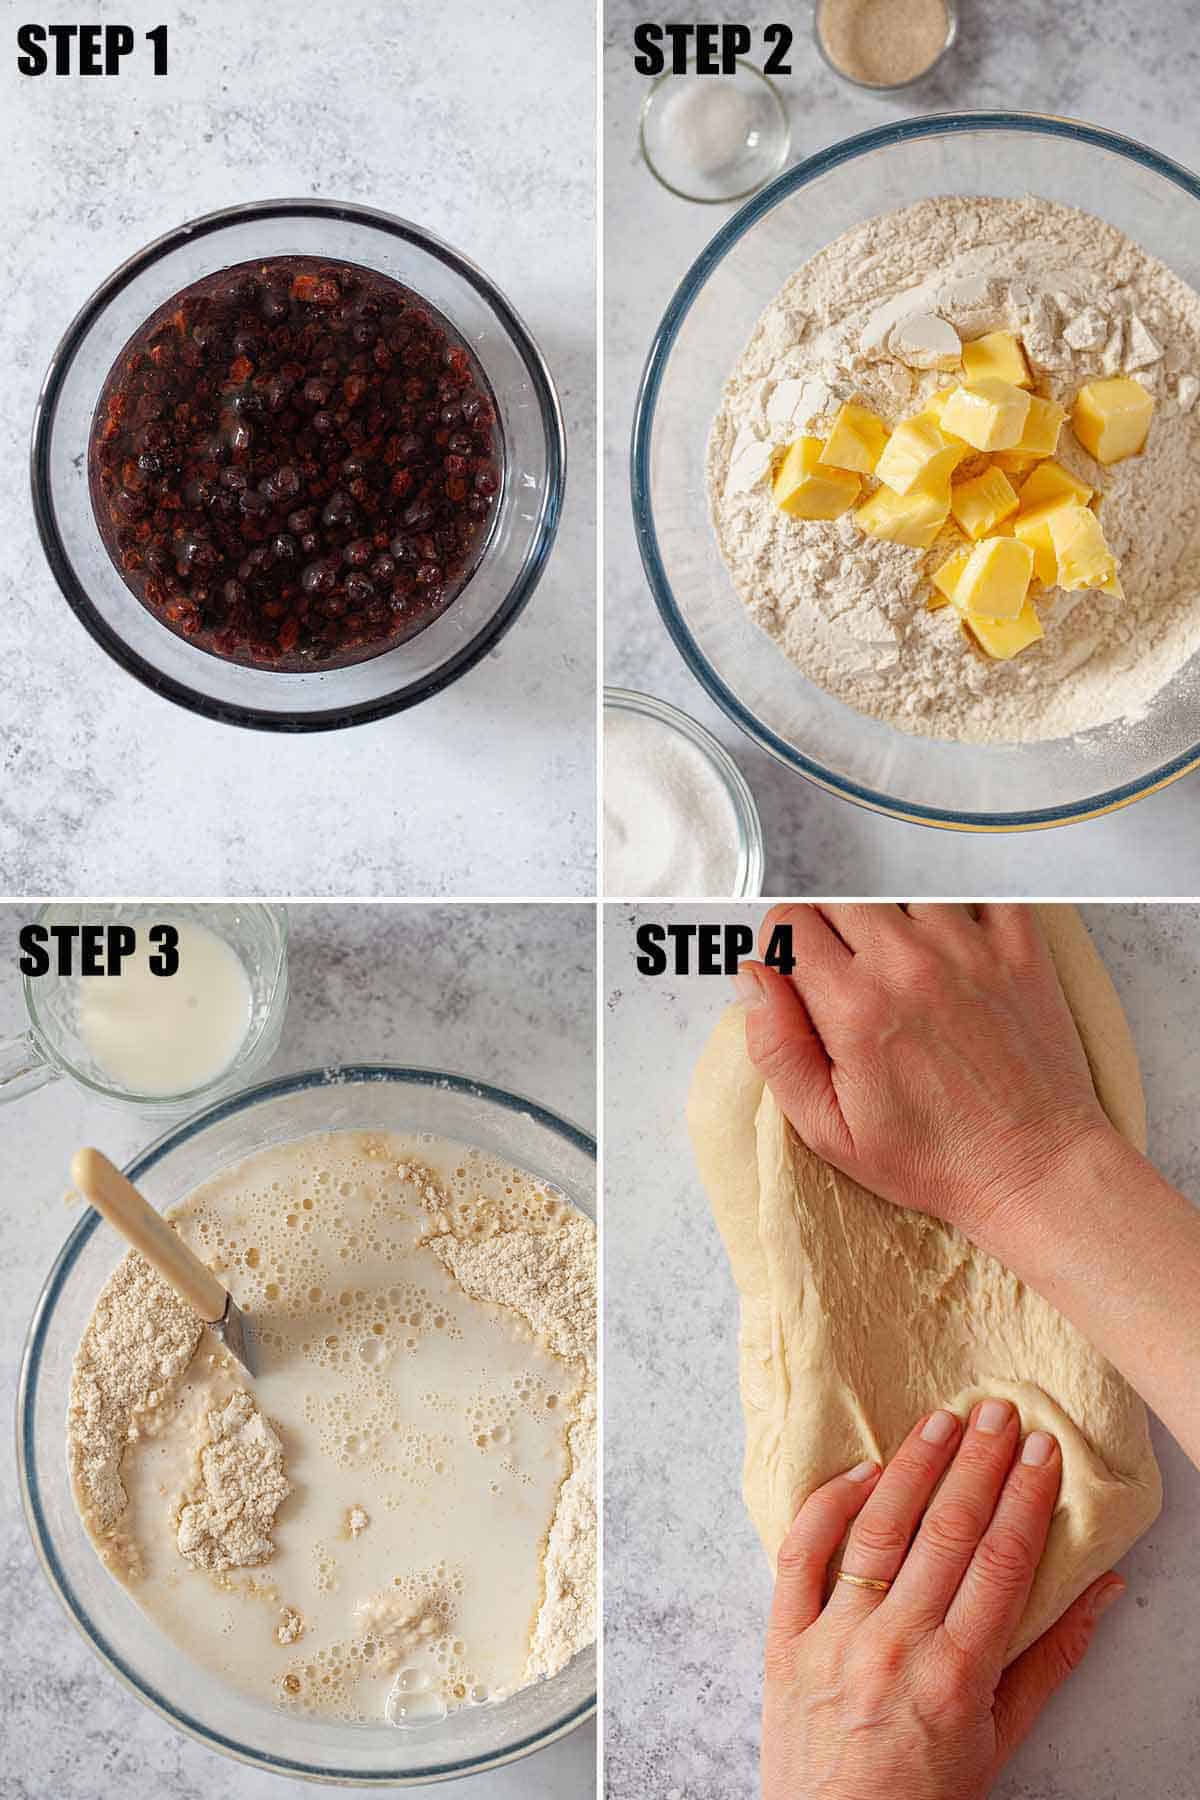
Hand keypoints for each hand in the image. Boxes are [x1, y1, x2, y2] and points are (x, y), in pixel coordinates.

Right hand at [735, 904, 1117, 1240]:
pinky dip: (961, 905)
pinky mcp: (1019, 948)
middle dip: (828, 928)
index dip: (783, 947)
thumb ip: (776, 1048)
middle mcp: (908, 964)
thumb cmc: (934, 1158)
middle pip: (838, 895)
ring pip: (900, 888)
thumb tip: (752, 978)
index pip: (788, 922)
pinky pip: (979, 890)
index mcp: (854, 1007)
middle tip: (846, 975)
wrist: (1033, 1170)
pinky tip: (954, 944)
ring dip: (891, 917)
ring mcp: (969, 948)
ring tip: (902, 965)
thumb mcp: (829, 1129)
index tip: (800, 978)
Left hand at [762, 1401, 1122, 1799]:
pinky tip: (861, 1471)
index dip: (1025, 1497)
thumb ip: (1050, 1659)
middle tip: (998, 1411)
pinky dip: (828, 1506)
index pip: (1000, 1562)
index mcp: (954, 1675)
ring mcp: (832, 1640)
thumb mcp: (1001, 1739)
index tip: (1042, 1450)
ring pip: (877, 1529)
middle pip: (946, 1532)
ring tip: (941, 1420)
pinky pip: (801, 1555)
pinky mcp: (782, 1639)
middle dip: (978, 1463)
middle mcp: (893, 1647)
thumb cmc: (925, 1796)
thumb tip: (1100, 1589)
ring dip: (913, 1466)